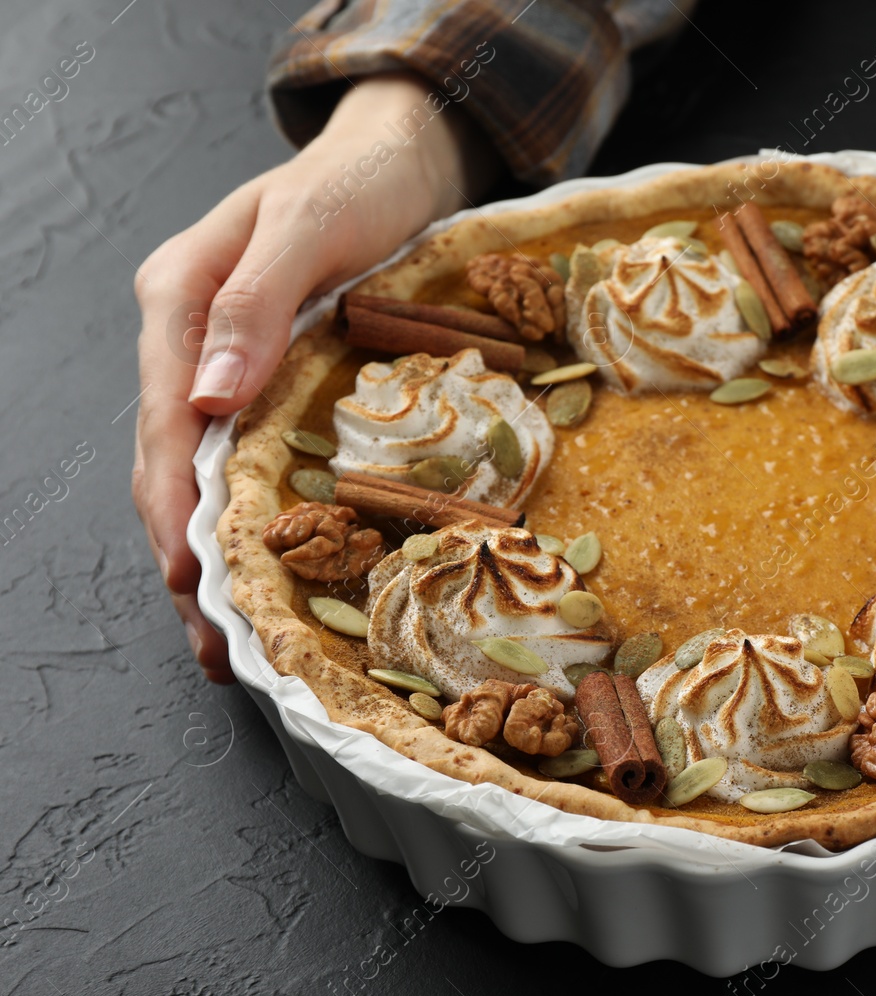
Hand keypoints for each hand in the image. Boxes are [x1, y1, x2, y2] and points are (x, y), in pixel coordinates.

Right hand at [133, 74, 498, 682]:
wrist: (401, 159)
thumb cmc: (358, 182)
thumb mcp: (308, 224)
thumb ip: (255, 303)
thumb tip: (210, 401)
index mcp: (181, 301)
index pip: (165, 424)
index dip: (175, 510)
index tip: (194, 582)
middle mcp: (192, 340)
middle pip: (173, 465)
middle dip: (188, 558)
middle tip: (220, 647)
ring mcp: (229, 363)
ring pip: (205, 474)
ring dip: (217, 554)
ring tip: (237, 640)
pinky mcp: (271, 378)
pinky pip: (248, 459)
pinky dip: (253, 519)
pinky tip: (271, 573)